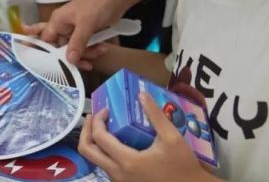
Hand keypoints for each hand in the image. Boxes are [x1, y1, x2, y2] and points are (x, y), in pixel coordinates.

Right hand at [38, 0, 139, 64]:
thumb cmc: (98, 5)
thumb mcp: (87, 24)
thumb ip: (77, 43)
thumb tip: (69, 61)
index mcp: (58, 20)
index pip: (46, 40)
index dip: (48, 53)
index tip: (57, 65)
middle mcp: (64, 25)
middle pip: (62, 48)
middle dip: (74, 55)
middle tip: (87, 62)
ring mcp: (77, 29)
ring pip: (76, 48)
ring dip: (88, 53)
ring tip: (100, 50)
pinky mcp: (88, 32)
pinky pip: (86, 45)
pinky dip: (93, 49)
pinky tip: (102, 49)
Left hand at [79, 92, 212, 181]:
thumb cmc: (183, 166)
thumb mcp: (172, 138)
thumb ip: (156, 115)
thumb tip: (141, 94)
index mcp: (127, 161)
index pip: (99, 137)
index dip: (97, 120)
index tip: (105, 110)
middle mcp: (118, 174)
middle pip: (87, 151)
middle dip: (85, 131)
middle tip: (93, 117)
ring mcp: (120, 181)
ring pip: (95, 161)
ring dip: (94, 142)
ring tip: (103, 127)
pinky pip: (106, 167)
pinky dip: (104, 152)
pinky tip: (115, 142)